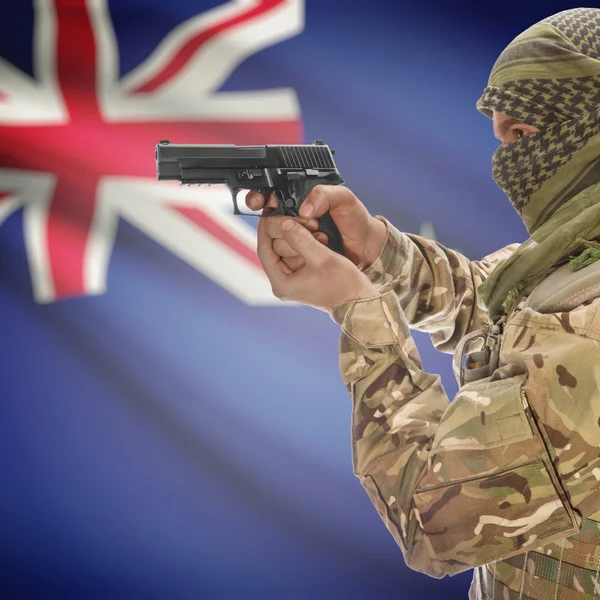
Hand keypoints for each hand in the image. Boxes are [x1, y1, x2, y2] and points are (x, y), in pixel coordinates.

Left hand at [258, 216, 378, 310]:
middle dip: (284, 230)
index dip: (266, 228)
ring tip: (309, 224)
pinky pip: (296, 254)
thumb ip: (300, 239)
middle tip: (296, 216)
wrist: (358, 301)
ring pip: (285, 249)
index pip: (264, 250)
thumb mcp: (321, 257)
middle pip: (273, 249)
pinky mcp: (301, 277)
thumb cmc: (343, 284)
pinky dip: (302, 242)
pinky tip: (313, 234)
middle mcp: (283, 284)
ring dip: (296, 234)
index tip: (270, 212)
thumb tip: (283, 223)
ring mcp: (292, 281)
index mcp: (281, 283)